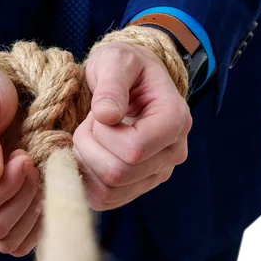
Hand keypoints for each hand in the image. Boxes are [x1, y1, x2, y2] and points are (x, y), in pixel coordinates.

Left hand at [73, 38, 191, 210]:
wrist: (129, 78)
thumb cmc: (124, 66)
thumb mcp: (116, 60)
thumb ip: (112, 84)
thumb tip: (107, 116)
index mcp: (175, 120)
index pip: (134, 149)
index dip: (103, 133)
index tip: (100, 111)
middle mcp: (172, 153)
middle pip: (118, 173)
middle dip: (89, 145)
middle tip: (90, 121)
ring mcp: (156, 174)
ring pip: (108, 191)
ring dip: (85, 161)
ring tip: (90, 134)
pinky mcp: (137, 186)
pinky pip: (104, 200)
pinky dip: (85, 177)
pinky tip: (88, 151)